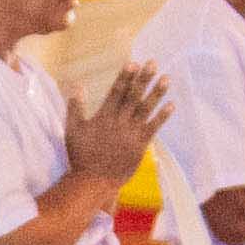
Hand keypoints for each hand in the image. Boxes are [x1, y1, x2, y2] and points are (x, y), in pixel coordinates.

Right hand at [67, 67, 167, 188]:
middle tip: (153, 63)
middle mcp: (119, 122)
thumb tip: (76, 85)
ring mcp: (131, 134)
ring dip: (157, 93)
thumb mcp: (72, 130)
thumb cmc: (81, 155)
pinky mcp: (140, 145)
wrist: (93, 181)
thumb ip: (75, 107)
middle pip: (133, 96)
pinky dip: (162, 116)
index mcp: (103, 117)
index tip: (134, 63)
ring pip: (146, 109)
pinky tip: (171, 104)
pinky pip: (153, 128)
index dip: (125, 77)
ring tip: (166, 78)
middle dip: (143, 79)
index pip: (116, 92)